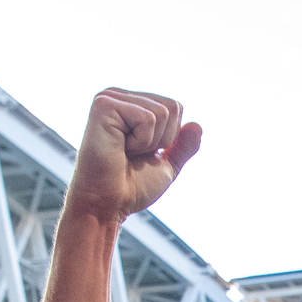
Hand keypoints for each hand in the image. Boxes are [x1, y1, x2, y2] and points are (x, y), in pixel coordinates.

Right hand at [63, 89, 202, 224]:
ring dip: (149, 142)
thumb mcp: (166, 165)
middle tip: (133, 154)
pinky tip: (119, 148)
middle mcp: (118, 96)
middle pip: (172, 106)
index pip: (175, 106)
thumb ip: (183, 146)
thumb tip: (197, 125)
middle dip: (162, 139)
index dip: (169, 137)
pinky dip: (140, 142)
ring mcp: (109, 97)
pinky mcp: (103, 105)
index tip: (143, 154)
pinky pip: (147, 118)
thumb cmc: (131, 188)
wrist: (107, 205)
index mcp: (131, 105)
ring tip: (124, 152)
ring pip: (162, 112)